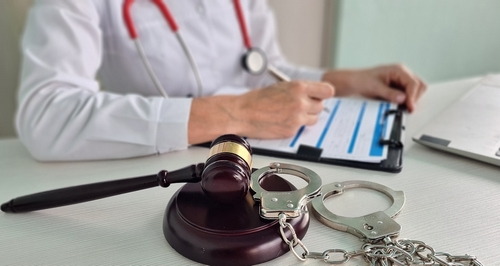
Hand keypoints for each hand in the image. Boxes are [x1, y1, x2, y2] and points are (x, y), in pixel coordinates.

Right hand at [188, 81, 333, 143]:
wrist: (242, 113)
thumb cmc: (257, 99)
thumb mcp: (281, 87)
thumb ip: (299, 90)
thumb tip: (313, 94)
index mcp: (299, 87)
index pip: (328, 91)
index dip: (323, 94)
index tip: (319, 96)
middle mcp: (301, 102)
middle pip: (321, 106)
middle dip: (312, 106)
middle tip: (299, 106)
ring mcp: (297, 118)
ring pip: (314, 119)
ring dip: (306, 117)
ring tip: (290, 114)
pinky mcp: (291, 131)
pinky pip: (300, 129)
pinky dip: (294, 126)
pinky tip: (281, 121)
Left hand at [322, 64, 425, 111]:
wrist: (353, 82)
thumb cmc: (362, 80)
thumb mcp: (375, 88)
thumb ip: (390, 93)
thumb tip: (403, 99)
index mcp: (398, 70)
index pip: (413, 83)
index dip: (413, 96)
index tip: (410, 107)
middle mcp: (402, 73)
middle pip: (419, 86)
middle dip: (415, 97)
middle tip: (407, 108)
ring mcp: (401, 80)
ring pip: (416, 90)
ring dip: (411, 99)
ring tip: (402, 107)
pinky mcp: (398, 87)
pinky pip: (408, 94)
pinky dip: (406, 101)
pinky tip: (398, 105)